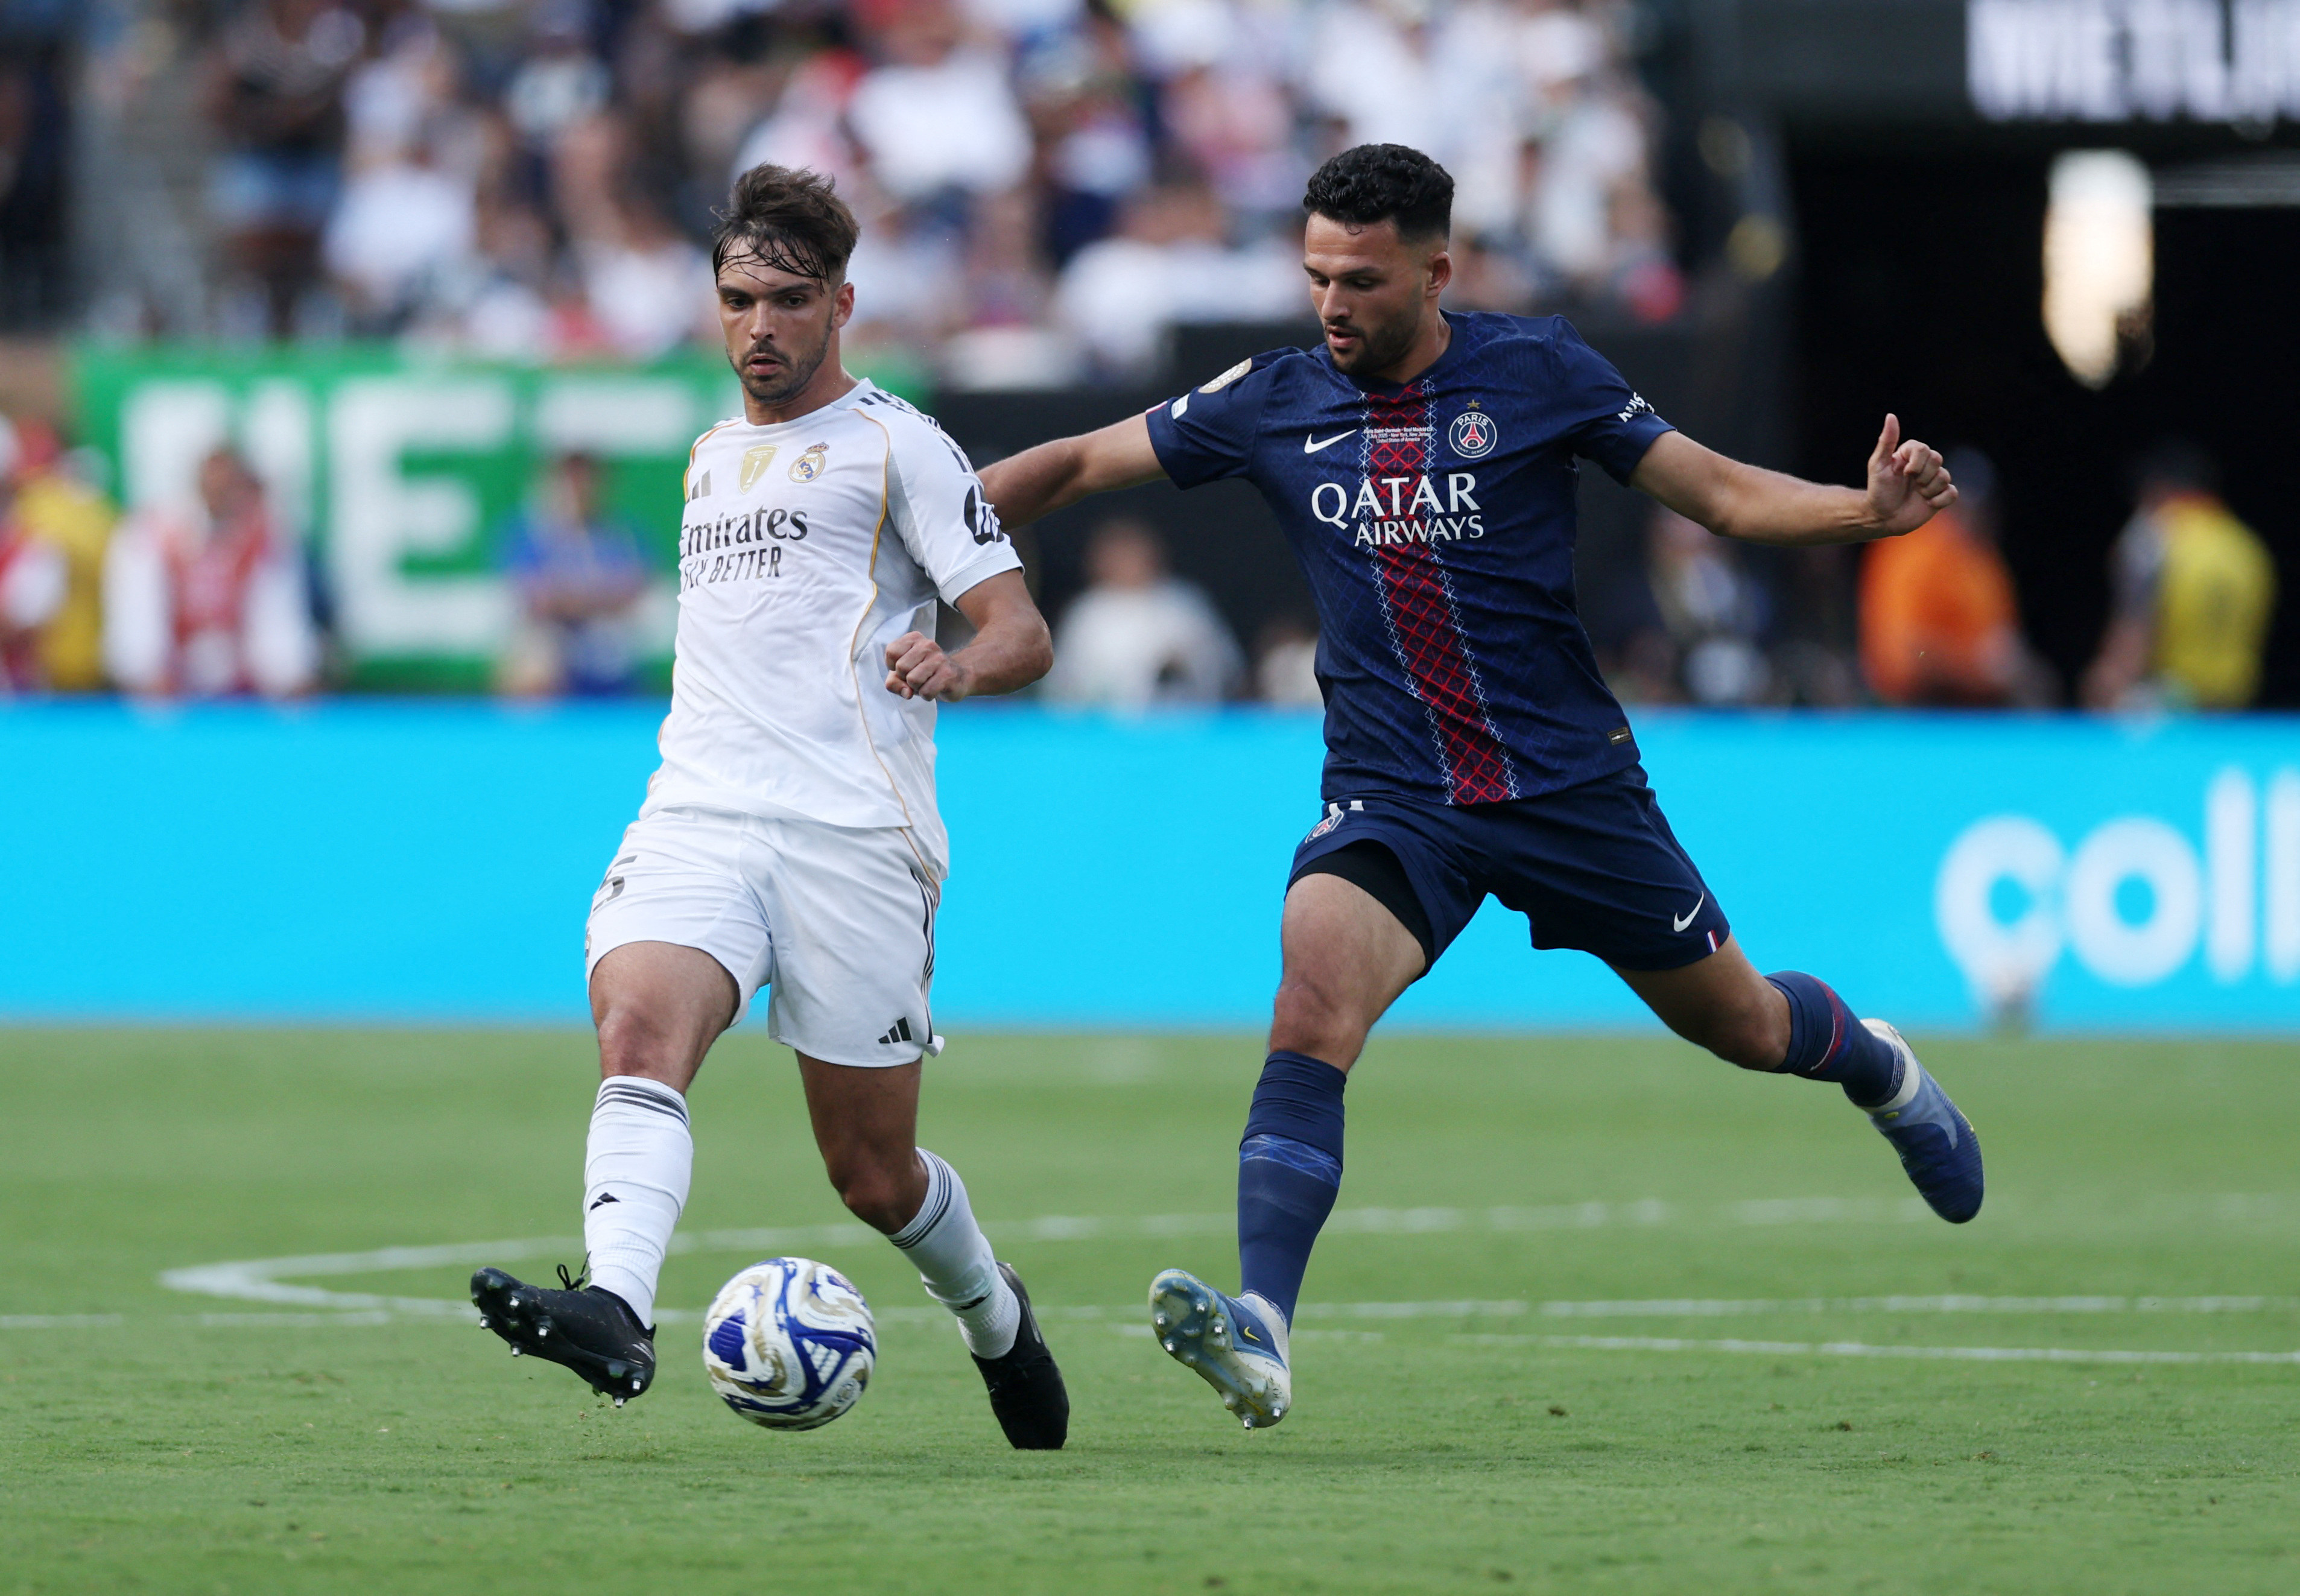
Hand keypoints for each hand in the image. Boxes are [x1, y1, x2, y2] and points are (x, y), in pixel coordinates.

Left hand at [884, 631, 973, 700]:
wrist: (957, 678)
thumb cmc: (925, 675)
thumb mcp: (903, 675)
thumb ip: (893, 682)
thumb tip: (906, 692)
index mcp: (914, 639)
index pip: (891, 652)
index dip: (893, 666)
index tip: (906, 668)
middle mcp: (927, 645)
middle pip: (901, 667)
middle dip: (906, 679)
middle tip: (918, 677)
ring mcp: (939, 659)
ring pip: (912, 680)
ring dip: (917, 688)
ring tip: (927, 682)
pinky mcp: (948, 674)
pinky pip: (926, 692)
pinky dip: (927, 695)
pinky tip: (935, 688)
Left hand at [1864, 413, 1956, 536]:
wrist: (1882, 518)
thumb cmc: (1877, 491)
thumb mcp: (1878, 465)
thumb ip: (1886, 441)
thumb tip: (1891, 415)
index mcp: (1910, 456)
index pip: (1923, 448)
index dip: (1917, 462)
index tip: (1904, 473)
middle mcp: (1923, 466)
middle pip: (1937, 459)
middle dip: (1923, 475)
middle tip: (1911, 484)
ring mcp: (1933, 481)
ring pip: (1945, 476)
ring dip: (1929, 489)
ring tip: (1917, 495)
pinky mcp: (1940, 496)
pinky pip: (1952, 493)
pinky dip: (1940, 500)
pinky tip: (1928, 503)